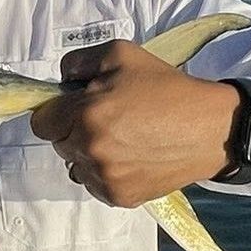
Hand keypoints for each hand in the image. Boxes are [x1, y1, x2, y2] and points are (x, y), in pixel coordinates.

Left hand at [29, 39, 240, 207]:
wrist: (209, 128)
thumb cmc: (166, 87)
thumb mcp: (120, 54)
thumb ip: (78, 63)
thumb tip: (59, 82)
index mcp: (86, 114)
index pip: (42, 122)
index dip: (57, 112)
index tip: (75, 107)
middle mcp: (91, 149)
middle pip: (59, 143)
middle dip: (74, 130)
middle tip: (107, 119)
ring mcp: (105, 177)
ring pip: (76, 166)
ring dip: (89, 154)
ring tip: (122, 139)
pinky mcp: (120, 196)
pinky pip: (95, 185)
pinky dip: (105, 173)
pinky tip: (130, 157)